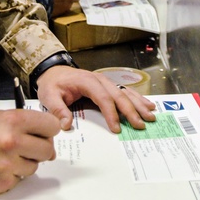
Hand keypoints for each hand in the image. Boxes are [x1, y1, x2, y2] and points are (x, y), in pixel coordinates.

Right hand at [0, 108, 60, 195]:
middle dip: (40, 148)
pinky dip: (12, 174)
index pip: (52, 126)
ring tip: (7, 156)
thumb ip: (25, 122)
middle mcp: (13, 142)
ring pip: (34, 167)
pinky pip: (19, 179)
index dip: (48, 130)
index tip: (44, 132)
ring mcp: (8, 164)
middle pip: (48, 149)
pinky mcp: (3, 182)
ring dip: (25, 162)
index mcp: (14, 121)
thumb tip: (48, 137)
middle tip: (27, 146)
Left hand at [35, 66, 155, 132]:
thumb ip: (58, 110)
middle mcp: (99, 79)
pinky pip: (125, 91)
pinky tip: (147, 105)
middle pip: (118, 95)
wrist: (53, 71)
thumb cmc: (53, 84)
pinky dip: (137, 98)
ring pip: (125, 92)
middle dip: (131, 110)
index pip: (103, 98)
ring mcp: (105, 81)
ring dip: (138, 104)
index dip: (111, 113)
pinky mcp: (107, 86)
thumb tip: (66, 125)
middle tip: (140, 125)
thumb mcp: (49, 96)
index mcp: (87, 81)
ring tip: (151, 115)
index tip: (116, 128)